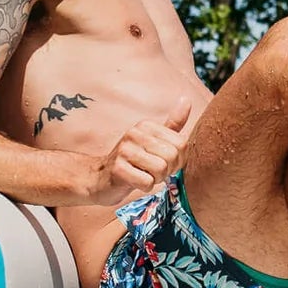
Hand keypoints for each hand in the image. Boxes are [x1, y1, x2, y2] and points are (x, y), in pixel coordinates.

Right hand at [73, 98, 193, 204]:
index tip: (165, 162)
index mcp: (147, 126)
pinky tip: (135, 182)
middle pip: (172, 156)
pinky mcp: (118, 169)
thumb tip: (186, 99)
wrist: (101, 178)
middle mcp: (135, 133)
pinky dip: (145, 187)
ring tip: (143, 175)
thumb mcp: (154, 139)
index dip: (179, 159)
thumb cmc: (133, 160)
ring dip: (156, 179)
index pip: (182, 143)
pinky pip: (147, 182)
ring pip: (160, 169)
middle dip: (167, 170)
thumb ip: (172, 124)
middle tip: (153, 171)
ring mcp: (125, 150)